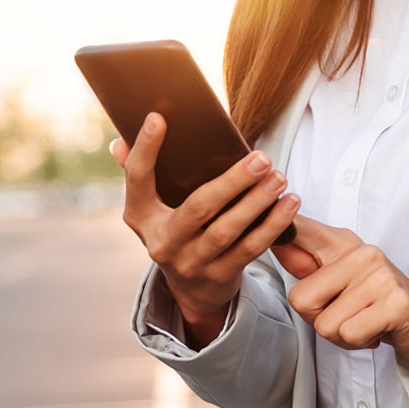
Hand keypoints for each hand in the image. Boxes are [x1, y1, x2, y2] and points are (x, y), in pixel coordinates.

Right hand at [114, 113, 299, 347]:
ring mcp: (190, 263)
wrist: (190, 289)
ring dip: (257, 202)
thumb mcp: (153, 208)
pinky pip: (249, 249)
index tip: (158, 118)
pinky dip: (272, 225)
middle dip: (233, 182)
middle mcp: (161, 242)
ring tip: (279, 178)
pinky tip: (289, 204)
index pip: (138, 179)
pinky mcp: (218, 277)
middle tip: (262, 158)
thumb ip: (140, 173)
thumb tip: (119, 142)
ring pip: (227, 230)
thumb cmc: (177, 230)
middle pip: (198, 208)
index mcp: (140, 216)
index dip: (145, 149)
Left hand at [273, 216, 408, 367]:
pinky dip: (359, 342)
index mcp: (342, 244)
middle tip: (346, 314)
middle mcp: (361, 253)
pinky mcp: (394, 303)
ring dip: (342, 335)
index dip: (280, 231)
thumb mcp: (339, 277)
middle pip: (301, 299)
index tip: (272, 213)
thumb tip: (276, 240)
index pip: (301, 231)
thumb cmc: (376, 300)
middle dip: (319, 319)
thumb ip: (306, 262)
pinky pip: (349, 333)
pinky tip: (375, 330)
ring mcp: (379, 276)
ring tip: (364, 322)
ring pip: (325, 324)